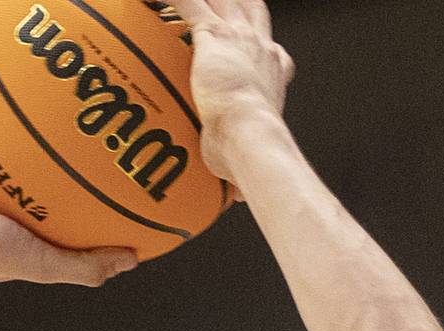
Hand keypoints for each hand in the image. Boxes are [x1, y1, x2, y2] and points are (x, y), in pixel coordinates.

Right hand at [0, 108, 135, 287]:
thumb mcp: (46, 262)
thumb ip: (87, 265)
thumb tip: (132, 259)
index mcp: (5, 229)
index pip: (37, 206)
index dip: (56, 191)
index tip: (79, 174)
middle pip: (8, 172)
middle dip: (26, 154)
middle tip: (52, 128)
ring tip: (11, 104)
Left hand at [165, 0, 294, 183]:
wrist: (251, 138)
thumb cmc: (249, 154)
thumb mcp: (245, 157)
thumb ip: (239, 172)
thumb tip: (240, 197)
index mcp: (272, 70)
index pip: (268, 47)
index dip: (258, 39)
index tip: (250, 41)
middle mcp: (259, 46)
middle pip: (250, 6)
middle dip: (236, 0)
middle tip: (222, 2)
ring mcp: (238, 37)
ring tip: (184, 3)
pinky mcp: (212, 36)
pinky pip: (190, 4)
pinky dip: (171, 1)